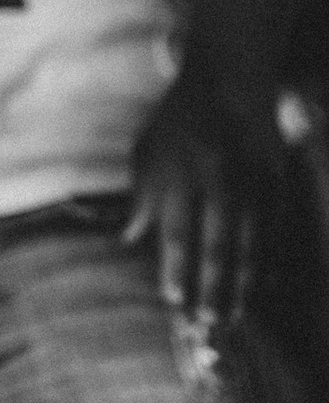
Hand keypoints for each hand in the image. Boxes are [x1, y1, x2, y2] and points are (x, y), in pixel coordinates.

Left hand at [126, 71, 278, 341]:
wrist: (228, 83)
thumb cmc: (179, 123)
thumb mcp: (148, 150)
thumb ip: (141, 196)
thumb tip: (128, 240)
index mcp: (178, 170)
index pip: (176, 230)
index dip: (175, 267)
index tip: (172, 298)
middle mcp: (215, 179)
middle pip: (215, 245)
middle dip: (211, 286)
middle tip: (207, 319)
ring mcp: (249, 184)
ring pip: (249, 245)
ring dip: (241, 284)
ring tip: (233, 314)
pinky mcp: (275, 185)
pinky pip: (274, 234)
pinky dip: (269, 264)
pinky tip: (263, 288)